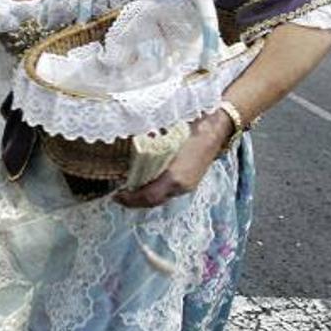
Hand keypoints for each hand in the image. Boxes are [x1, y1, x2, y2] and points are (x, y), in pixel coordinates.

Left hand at [113, 110, 231, 208]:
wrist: (215, 128)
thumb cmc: (190, 129)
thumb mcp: (165, 137)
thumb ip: (147, 149)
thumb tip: (129, 156)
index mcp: (175, 177)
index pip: (149, 196)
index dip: (131, 199)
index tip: (116, 195)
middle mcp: (181, 185)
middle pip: (154, 200)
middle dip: (135, 201)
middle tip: (119, 196)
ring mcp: (187, 185)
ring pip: (160, 198)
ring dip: (144, 198)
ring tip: (129, 193)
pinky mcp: (189, 182)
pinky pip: (168, 192)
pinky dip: (154, 191)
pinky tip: (145, 185)